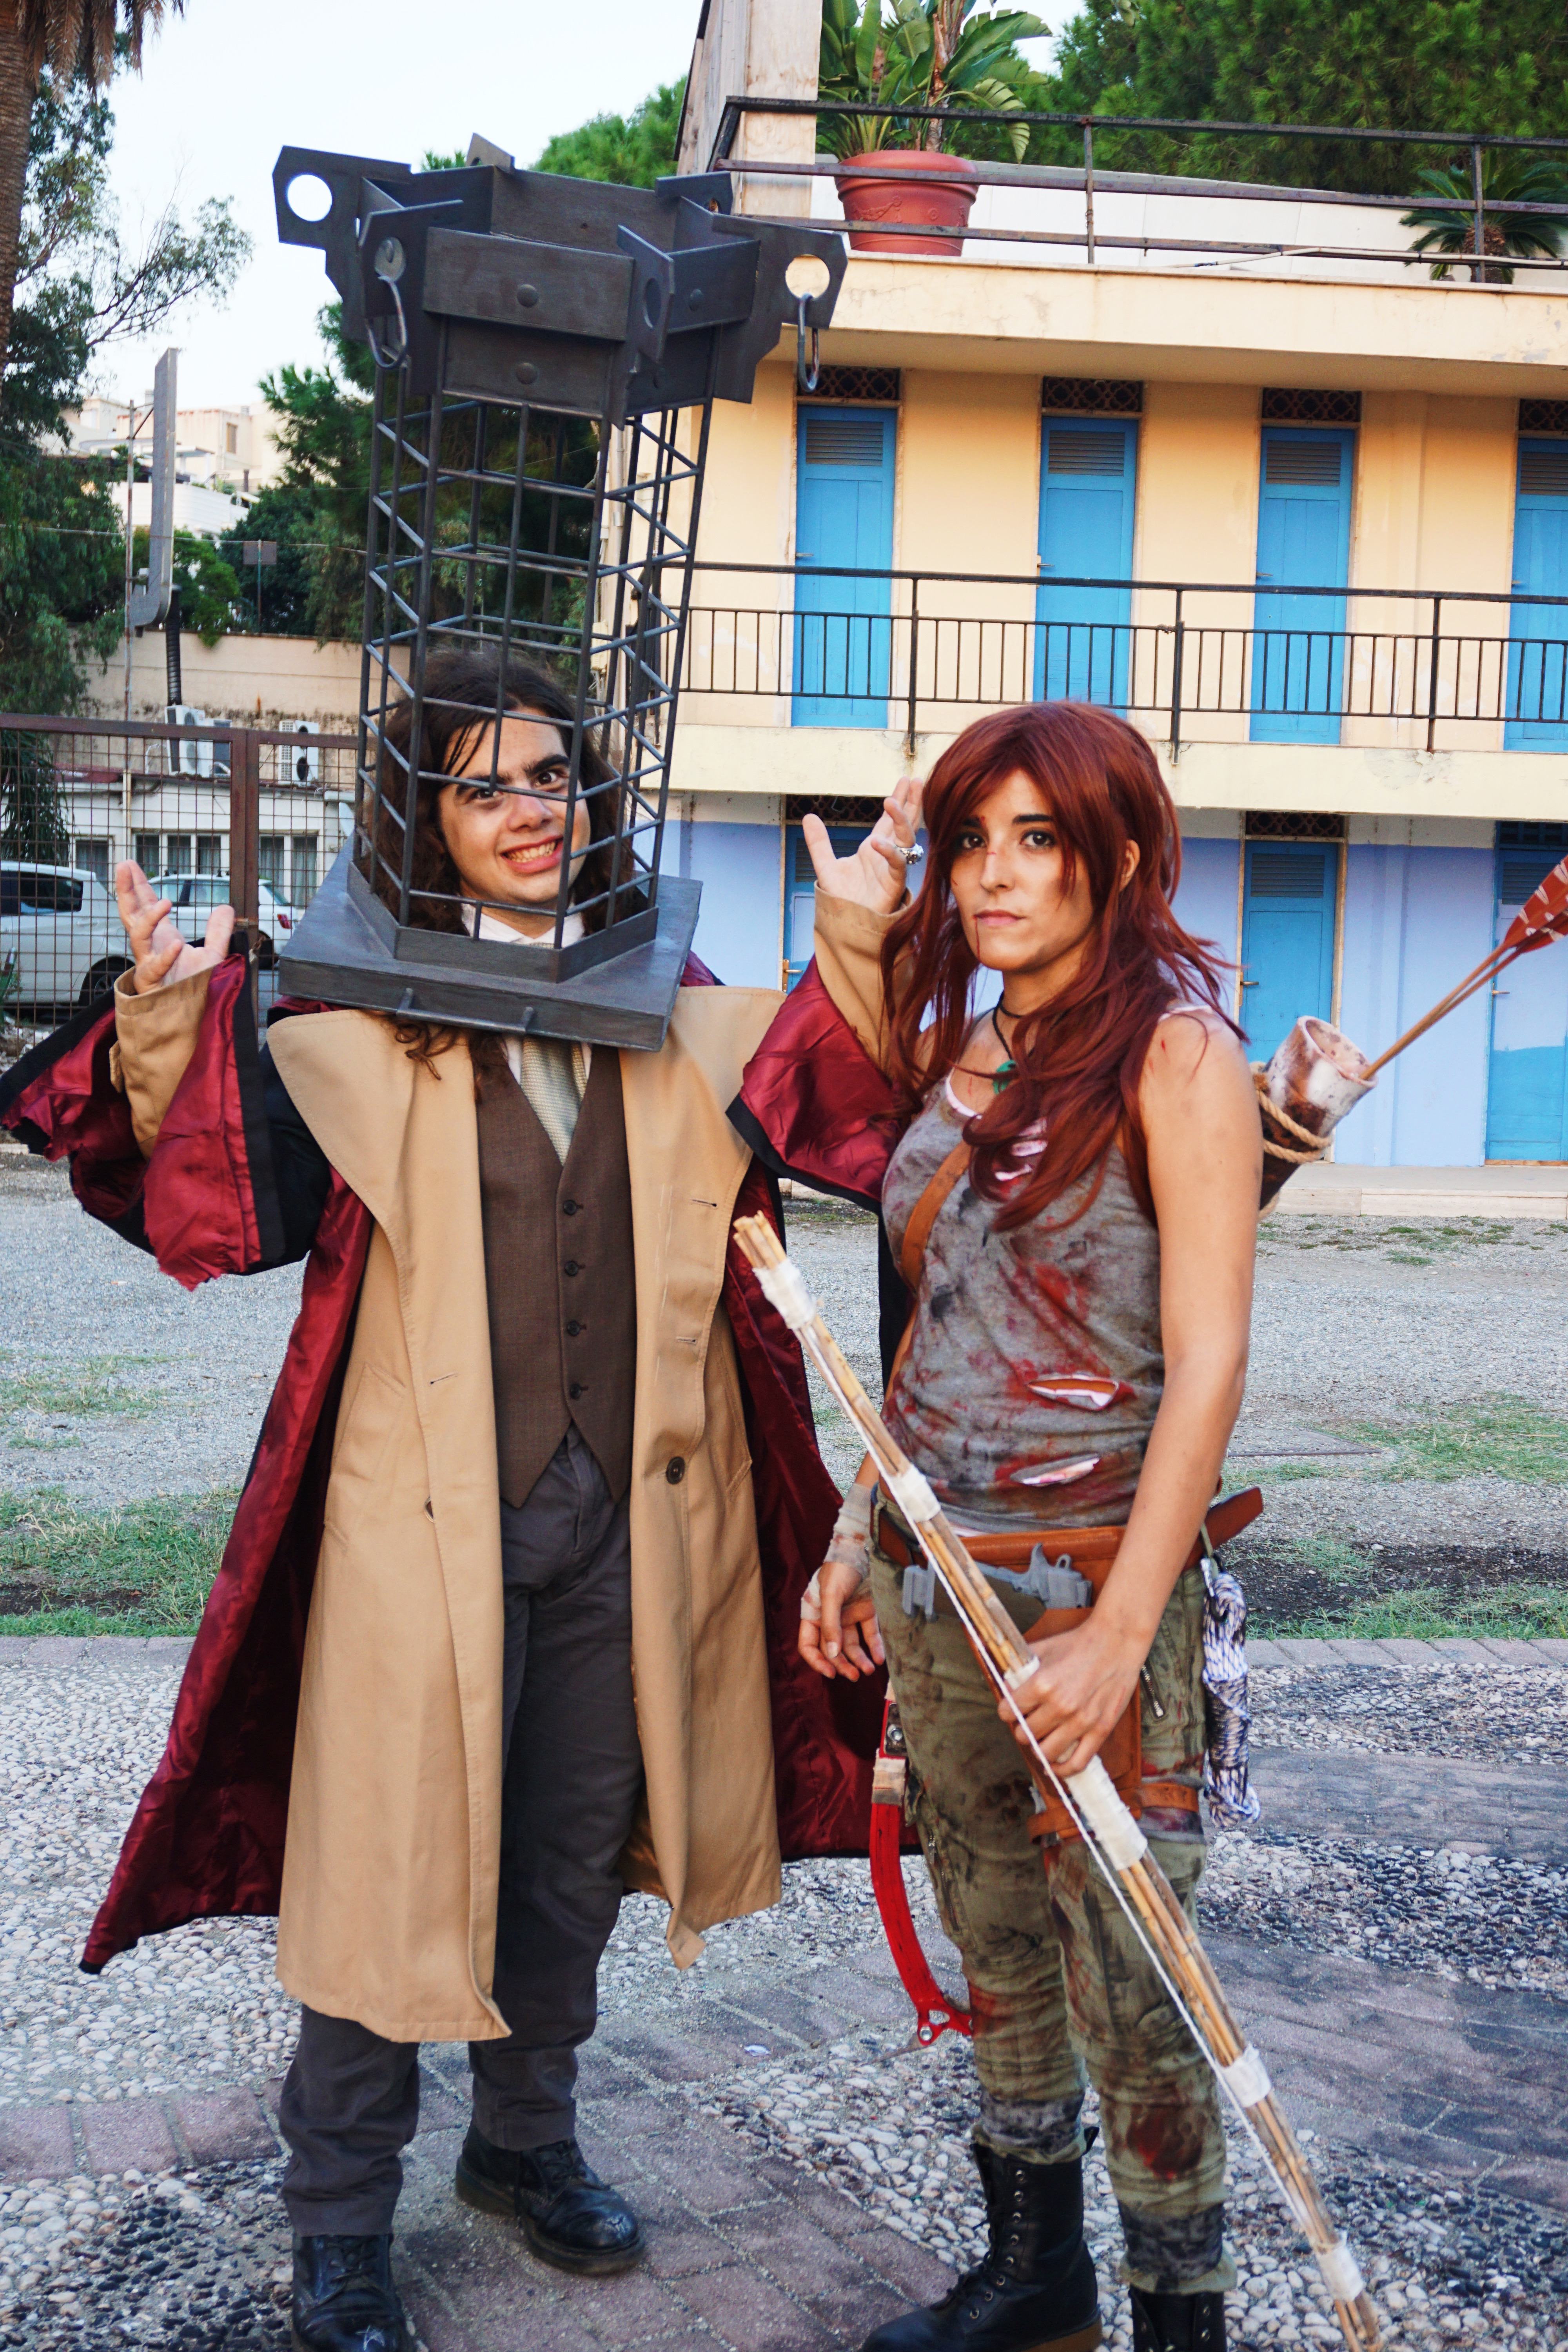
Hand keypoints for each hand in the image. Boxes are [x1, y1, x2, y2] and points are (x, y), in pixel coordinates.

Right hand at [115, 861, 234, 993]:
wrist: (191, 1014)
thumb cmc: (194, 986)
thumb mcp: (213, 954)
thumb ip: (218, 931)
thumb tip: (226, 907)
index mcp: (160, 936)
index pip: (145, 905)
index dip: (138, 885)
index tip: (130, 864)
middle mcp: (150, 946)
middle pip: (131, 913)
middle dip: (126, 890)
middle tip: (123, 866)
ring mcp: (148, 963)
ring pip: (138, 936)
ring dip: (149, 918)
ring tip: (165, 903)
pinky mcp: (152, 982)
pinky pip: (155, 967)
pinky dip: (166, 956)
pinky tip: (177, 944)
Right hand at [799, 1557, 884, 1681]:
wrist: (864, 1548)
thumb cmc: (840, 1568)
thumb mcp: (831, 1595)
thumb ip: (830, 1625)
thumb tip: (833, 1654)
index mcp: (814, 1613)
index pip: (809, 1644)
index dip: (817, 1661)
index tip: (830, 1673)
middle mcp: (830, 1618)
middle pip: (833, 1649)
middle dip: (842, 1664)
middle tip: (854, 1676)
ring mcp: (849, 1615)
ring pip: (852, 1645)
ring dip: (859, 1659)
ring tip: (869, 1670)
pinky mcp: (867, 1611)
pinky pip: (870, 1634)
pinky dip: (875, 1646)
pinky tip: (879, 1657)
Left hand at [802, 776, 922, 915]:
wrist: (846, 925)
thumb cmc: (843, 899)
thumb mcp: (825, 865)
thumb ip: (819, 842)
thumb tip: (808, 817)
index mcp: (875, 848)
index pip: (890, 819)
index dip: (899, 799)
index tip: (906, 780)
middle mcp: (887, 855)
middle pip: (904, 823)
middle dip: (912, 802)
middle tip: (916, 780)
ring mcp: (893, 869)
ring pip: (905, 840)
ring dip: (901, 820)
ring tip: (891, 801)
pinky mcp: (894, 885)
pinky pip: (897, 865)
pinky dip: (889, 852)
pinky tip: (877, 841)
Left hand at [1000, 1615, 1145, 1772]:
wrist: (1116, 1642)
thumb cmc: (1079, 1644)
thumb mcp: (1043, 1649)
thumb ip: (1021, 1668)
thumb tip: (1005, 1685)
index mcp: (1041, 1684)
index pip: (1007, 1712)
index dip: (1007, 1710)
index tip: (1012, 1709)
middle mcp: (1059, 1706)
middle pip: (1025, 1734)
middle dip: (1023, 1727)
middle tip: (1030, 1720)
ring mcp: (1081, 1721)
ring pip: (1045, 1752)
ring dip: (1039, 1747)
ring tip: (1042, 1737)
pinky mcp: (1100, 1730)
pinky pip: (1077, 1763)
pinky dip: (1063, 1770)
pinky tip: (1055, 1765)